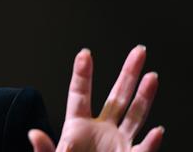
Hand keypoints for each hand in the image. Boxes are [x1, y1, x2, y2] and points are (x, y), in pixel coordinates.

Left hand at [28, 46, 162, 151]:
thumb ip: (45, 149)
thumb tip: (34, 134)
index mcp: (77, 126)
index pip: (80, 94)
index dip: (82, 74)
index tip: (85, 53)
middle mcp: (101, 130)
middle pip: (117, 96)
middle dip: (128, 72)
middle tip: (139, 50)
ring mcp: (117, 144)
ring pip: (135, 115)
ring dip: (145, 97)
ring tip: (152, 77)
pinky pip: (143, 150)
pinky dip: (151, 143)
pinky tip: (157, 131)